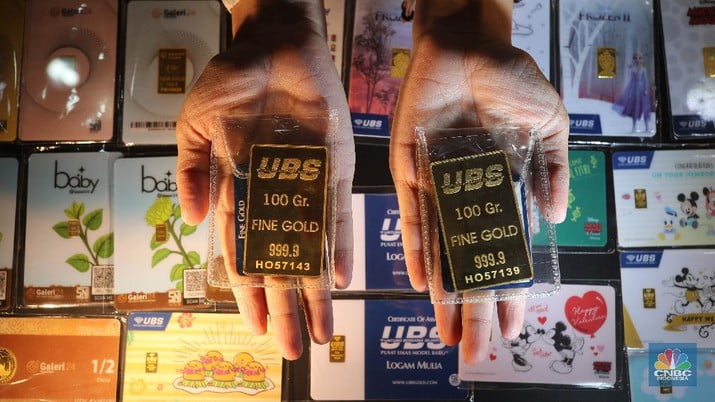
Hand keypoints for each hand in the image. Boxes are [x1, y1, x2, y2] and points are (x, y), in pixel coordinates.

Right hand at [176, 0, 353, 359]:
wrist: (272, 42)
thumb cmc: (232, 79)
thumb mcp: (196, 125)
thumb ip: (193, 172)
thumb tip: (190, 221)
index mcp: (240, 189)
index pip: (244, 252)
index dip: (249, 290)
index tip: (253, 326)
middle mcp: (275, 194)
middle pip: (281, 259)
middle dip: (286, 303)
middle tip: (294, 346)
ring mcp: (306, 182)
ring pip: (311, 246)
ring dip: (315, 288)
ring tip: (322, 327)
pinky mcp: (334, 165)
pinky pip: (338, 211)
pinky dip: (340, 242)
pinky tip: (341, 276)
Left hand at [389, 0, 568, 363]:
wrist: (469, 44)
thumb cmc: (510, 78)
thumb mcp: (549, 123)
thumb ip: (554, 169)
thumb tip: (555, 219)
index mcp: (503, 190)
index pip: (507, 252)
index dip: (510, 290)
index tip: (512, 328)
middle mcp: (468, 196)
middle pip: (471, 262)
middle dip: (474, 306)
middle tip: (474, 350)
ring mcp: (438, 186)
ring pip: (441, 250)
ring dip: (444, 291)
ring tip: (447, 332)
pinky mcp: (409, 171)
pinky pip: (410, 217)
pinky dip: (415, 248)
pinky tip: (420, 282)